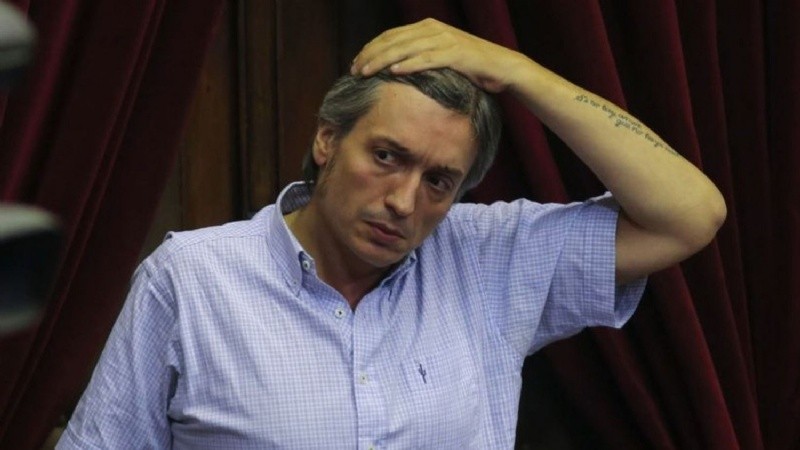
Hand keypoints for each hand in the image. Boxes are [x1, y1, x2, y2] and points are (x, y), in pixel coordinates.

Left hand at [350, 18, 529, 92]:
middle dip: (370, 55)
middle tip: (354, 70)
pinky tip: (394, 71)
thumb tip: (395, 69)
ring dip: (382, 60)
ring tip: (366, 72)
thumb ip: (420, 56)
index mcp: (427, 27)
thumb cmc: (470, 66)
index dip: (370, 48)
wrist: (502, 66)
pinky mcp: (456, 54)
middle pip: (393, 40)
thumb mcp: (441, 56)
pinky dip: (409, 64)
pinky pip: (427, 59)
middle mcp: (433, 29)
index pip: (391, 35)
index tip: (355, 63)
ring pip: (405, 48)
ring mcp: (445, 40)